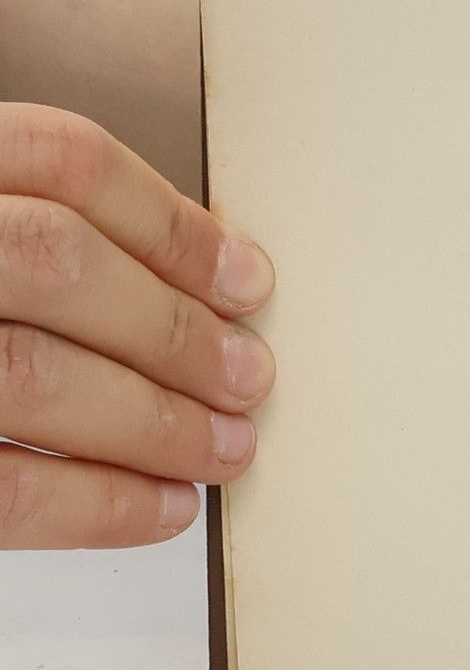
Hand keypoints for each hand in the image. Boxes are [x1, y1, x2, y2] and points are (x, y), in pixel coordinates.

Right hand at [0, 104, 274, 547]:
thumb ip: (18, 225)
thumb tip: (192, 284)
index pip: (60, 160)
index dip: (171, 222)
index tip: (247, 277)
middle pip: (55, 261)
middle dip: (171, 328)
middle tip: (248, 376)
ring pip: (30, 374)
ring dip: (152, 421)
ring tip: (222, 449)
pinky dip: (93, 505)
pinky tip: (157, 509)